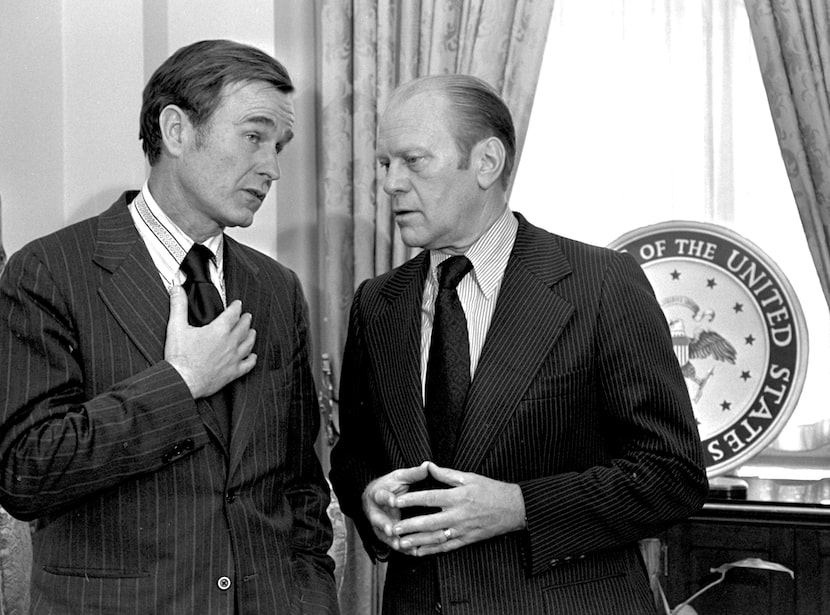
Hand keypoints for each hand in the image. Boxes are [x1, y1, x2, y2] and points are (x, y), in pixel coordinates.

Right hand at [164, 285, 256, 397]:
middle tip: (247, 315)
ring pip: (248, 344)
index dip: (236, 307)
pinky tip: (253, 356)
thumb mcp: (176, 327)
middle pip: (243, 327)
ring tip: (252, 331)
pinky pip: (247, 365)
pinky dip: (252, 359)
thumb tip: (177, 289)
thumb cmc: (179, 357)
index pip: (233, 314)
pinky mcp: (232, 373)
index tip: (238, 304)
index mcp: (218, 330)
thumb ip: (178, 306)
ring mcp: (233, 358)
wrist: (182, 381)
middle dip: (246, 320)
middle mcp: (230, 343)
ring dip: (251, 335)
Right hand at [361, 462, 429, 550]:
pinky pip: (394, 544)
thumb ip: (412, 474)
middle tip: (391, 531)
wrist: (375, 498)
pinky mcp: (386, 537)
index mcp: (378, 495)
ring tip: (403, 547)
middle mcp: (376, 512)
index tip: (393, 501)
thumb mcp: (399, 477)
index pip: (381, 496)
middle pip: (378, 520)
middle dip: (384, 526)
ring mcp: (379, 526)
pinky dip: (403, 549)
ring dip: (394, 541)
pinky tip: (415, 552)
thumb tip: (427, 466)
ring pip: (385, 536)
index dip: (386, 499)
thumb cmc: (389, 486)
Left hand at [391, 462, 525, 555]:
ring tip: (401, 543)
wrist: (513, 509)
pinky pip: (447, 547)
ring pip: (436, 537)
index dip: (412, 499)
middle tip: (393, 527)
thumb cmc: (491, 490)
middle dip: (410, 525)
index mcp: (458, 496)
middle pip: (430, 521)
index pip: (430, 498)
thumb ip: (446, 474)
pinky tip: (419, 552)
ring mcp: (462, 529)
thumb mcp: (469, 477)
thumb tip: (428, 465)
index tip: (396, 500)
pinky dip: (432, 551)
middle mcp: (458, 515)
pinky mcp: (467, 540)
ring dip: (417, 541)